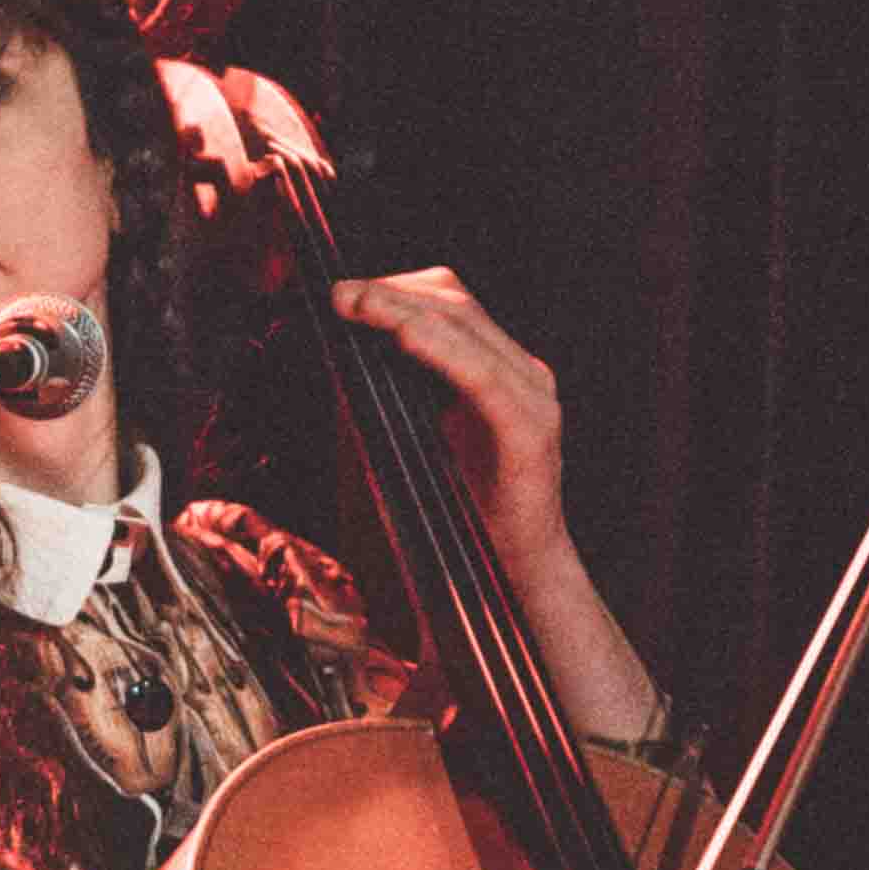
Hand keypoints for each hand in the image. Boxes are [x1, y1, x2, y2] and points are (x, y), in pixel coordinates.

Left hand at [331, 265, 569, 572]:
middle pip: (456, 304)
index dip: (395, 289)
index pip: (448, 306)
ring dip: (402, 310)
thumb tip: (336, 365)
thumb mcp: (412, 446)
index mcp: (497, 372)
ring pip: (466, 327)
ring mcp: (531, 397)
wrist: (512, 580)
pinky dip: (439, 349)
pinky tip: (402, 336)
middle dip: (391, 292)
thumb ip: (386, 404)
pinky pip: (481, 375)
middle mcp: (521, 374)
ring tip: (356, 304)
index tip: (342, 293)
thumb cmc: (459, 521)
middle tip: (338, 294)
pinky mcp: (530, 430)